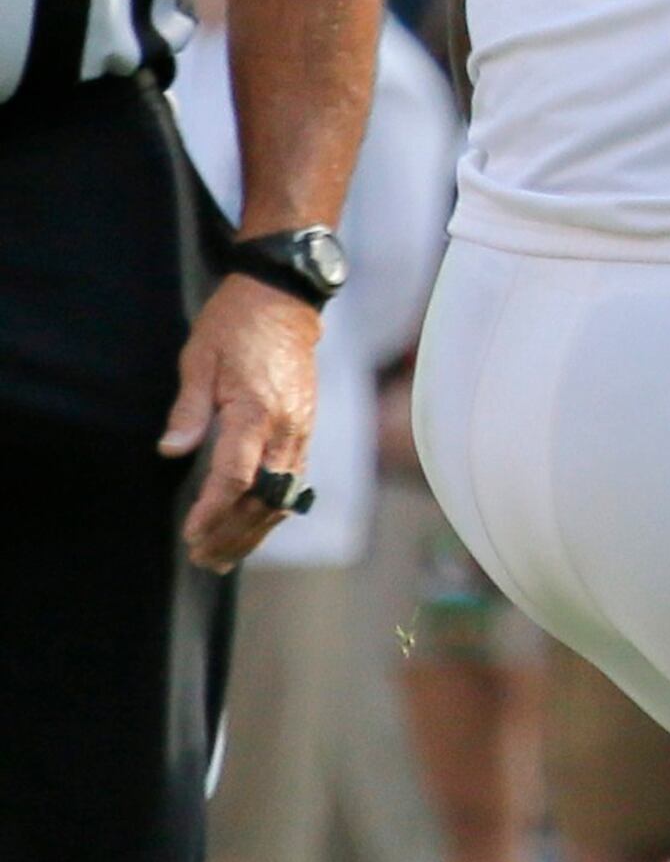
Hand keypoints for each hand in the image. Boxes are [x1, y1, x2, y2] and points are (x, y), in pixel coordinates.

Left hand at [161, 274, 322, 571]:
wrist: (284, 303)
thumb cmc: (235, 326)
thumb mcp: (199, 360)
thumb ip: (189, 409)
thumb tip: (171, 451)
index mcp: (256, 411)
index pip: (236, 476)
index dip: (213, 510)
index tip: (191, 533)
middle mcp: (285, 428)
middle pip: (263, 498)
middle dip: (233, 533)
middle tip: (203, 558)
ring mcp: (300, 431)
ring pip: (283, 497)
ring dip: (255, 531)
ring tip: (226, 556)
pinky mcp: (304, 430)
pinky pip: (293, 482)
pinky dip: (272, 510)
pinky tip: (253, 526)